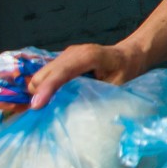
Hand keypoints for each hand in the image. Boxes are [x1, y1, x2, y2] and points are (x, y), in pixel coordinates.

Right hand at [28, 42, 144, 108]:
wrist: (129, 54)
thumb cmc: (126, 69)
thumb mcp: (118, 84)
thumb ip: (98, 94)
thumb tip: (77, 111)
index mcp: (88, 56)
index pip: (62, 71)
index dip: (48, 88)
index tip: (37, 106)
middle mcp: (72, 53)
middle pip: (44, 73)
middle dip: (39, 93)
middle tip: (42, 114)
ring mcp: (65, 55)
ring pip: (41, 74)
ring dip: (40, 91)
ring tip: (46, 109)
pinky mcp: (62, 60)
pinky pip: (46, 75)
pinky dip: (44, 88)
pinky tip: (51, 100)